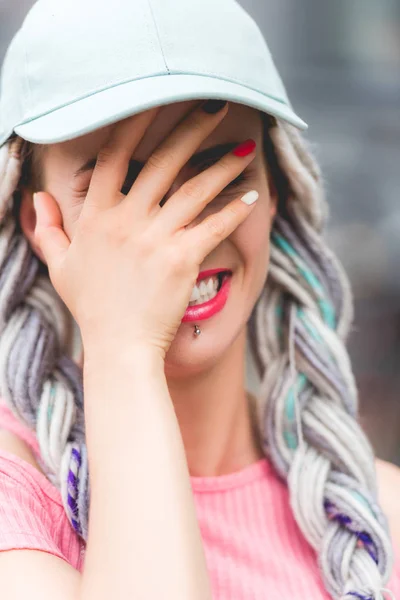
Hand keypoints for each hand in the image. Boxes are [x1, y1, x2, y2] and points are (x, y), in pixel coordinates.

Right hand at [33, 101, 257, 358]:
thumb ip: (47, 230)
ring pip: (194, 189)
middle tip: (217, 105)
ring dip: (223, 165)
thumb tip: (37, 200)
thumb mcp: (59, 267)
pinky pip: (213, 226)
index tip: (158, 99)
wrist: (119, 347)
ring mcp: (155, 238)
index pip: (114, 155)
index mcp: (96, 215)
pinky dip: (234, 209)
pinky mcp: (182, 259)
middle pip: (162, 161)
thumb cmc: (92, 308)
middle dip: (192, 129)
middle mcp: (126, 220)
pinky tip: (253, 195)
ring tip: (247, 147)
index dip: (136, 123)